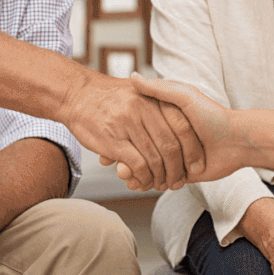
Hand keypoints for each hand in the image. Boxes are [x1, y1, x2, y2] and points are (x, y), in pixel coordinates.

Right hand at [64, 72, 204, 190]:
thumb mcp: (139, 89)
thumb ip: (160, 99)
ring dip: (162, 177)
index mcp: (154, 97)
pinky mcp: (114, 140)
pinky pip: (138, 164)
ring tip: (163, 185)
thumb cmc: (109, 96)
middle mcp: (144, 108)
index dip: (192, 149)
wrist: (76, 92)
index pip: (182, 126)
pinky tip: (144, 182)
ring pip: (156, 158)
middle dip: (179, 169)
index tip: (197, 164)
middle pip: (171, 146)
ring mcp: (128, 124)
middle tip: (179, 181)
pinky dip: (144, 178)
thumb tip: (181, 122)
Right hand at [119, 75, 241, 185]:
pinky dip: (145, 182)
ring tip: (121, 174)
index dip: (120, 131)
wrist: (239, 141)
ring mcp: (173, 155)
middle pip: (137, 149)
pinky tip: (135, 182)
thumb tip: (133, 77)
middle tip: (108, 161)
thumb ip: (160, 89)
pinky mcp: (181, 173)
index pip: (136, 126)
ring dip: (133, 172)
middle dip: (123, 157)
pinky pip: (158, 179)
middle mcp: (167, 135)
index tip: (104, 133)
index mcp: (166, 117)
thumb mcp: (185, 96)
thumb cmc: (213, 115)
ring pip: (145, 165)